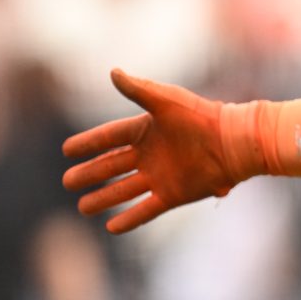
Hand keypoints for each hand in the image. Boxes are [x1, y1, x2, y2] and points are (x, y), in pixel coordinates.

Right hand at [62, 69, 273, 233]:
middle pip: (112, 165)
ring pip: (124, 190)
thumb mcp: (167, 101)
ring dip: (103, 199)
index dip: (88, 143)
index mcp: (147, 130)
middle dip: (90, 174)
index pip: (109, 137)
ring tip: (82, 208)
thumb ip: (139, 89)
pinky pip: (146, 210)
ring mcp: (161, 176)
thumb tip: (112, 72)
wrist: (234, 142)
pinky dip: (130, 219)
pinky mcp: (174, 195)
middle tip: (67, 182)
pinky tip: (111, 227)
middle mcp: (151, 154)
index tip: (66, 150)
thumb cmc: (201, 117)